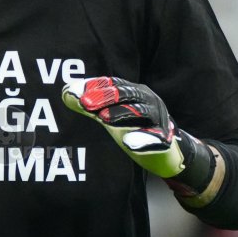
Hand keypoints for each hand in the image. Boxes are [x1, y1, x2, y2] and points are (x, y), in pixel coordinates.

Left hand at [62, 77, 219, 198]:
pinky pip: (155, 139)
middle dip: (106, 97)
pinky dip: (143, 140)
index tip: (74, 91)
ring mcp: (159, 120)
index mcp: (135, 93)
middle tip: (85, 103)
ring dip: (122, 114)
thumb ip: (91, 106)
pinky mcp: (165, 140)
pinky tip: (129, 144)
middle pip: (127, 94)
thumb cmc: (137, 129)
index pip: (114, 84)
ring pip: (141, 113)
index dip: (95, 85)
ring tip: (103, 119)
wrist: (171, 152)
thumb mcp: (111, 117)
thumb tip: (66, 93)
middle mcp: (148, 102)